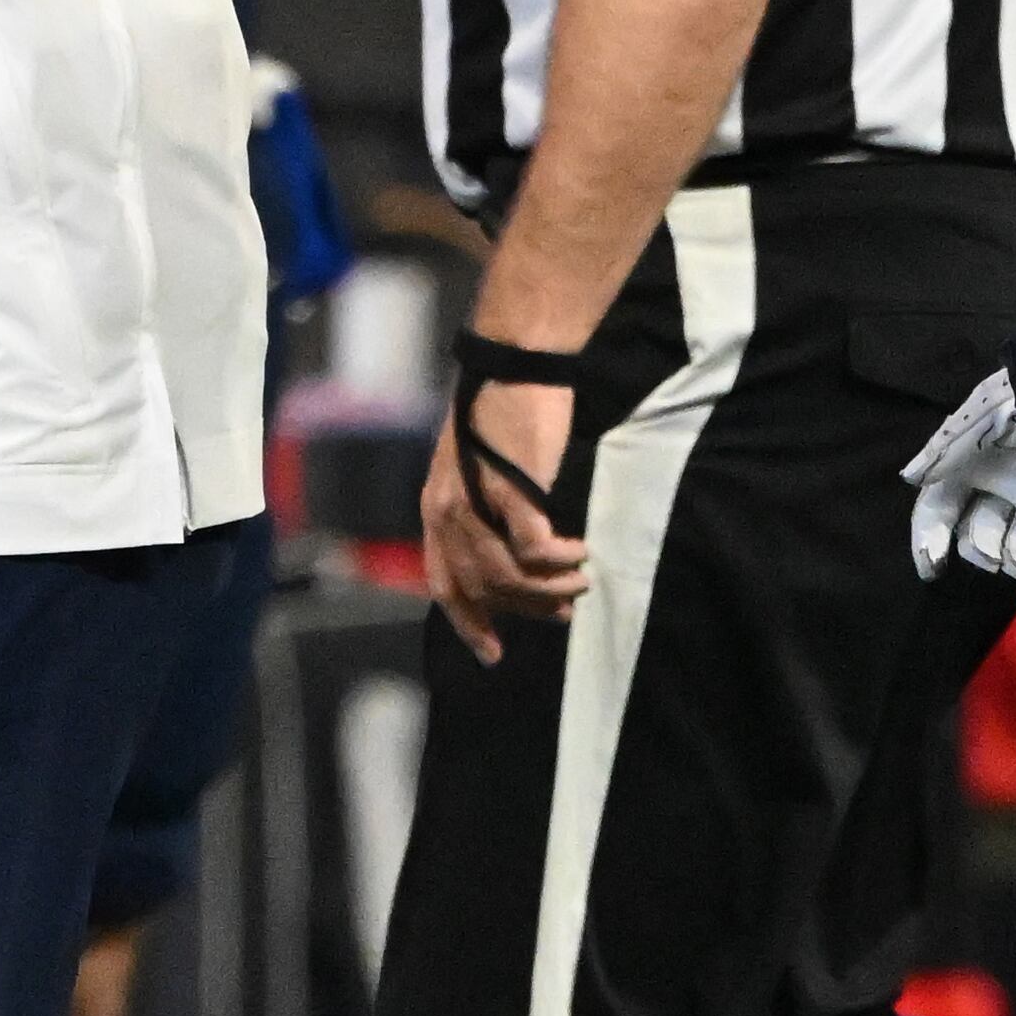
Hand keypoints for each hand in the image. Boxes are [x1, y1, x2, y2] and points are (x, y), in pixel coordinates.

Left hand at [419, 383, 587, 663]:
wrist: (516, 362)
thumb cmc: (503, 409)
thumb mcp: (476, 465)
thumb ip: (483, 509)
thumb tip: (515, 558)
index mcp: (434, 505)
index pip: (444, 582)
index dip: (467, 622)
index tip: (492, 654)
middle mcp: (446, 508)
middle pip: (481, 587)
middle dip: (523, 610)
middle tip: (561, 611)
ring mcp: (476, 500)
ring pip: (508, 577)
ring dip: (548, 589)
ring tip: (579, 582)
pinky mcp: (511, 489)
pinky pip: (536, 550)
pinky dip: (560, 560)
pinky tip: (581, 552)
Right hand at [903, 315, 1015, 594]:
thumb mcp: (979, 421)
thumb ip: (944, 452)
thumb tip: (909, 479)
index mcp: (971, 466)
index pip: (940, 507)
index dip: (930, 536)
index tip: (933, 568)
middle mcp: (1000, 489)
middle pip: (977, 536)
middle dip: (981, 548)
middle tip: (995, 552)